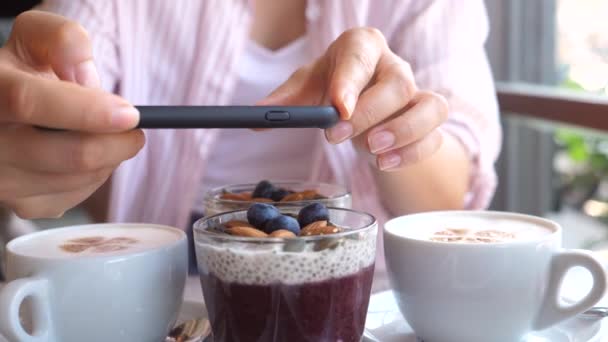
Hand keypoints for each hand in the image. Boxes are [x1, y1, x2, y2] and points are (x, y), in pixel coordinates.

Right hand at [0, 11, 142, 218]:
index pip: (28, 102)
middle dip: (116, 142)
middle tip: (135, 127)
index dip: (86, 110)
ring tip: (106, 135)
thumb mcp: (36, 39)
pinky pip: (78, 196)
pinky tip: (88, 155)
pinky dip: (96, 176)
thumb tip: (86, 78)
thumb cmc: (23, 71)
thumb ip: (64, 40)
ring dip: (109, 158)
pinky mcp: (21, 206)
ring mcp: (1, 180)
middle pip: (68, 154)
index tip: (130, 114)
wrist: (2, 109)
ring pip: (80, 179)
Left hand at [259, 27, 448, 170]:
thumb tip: (253, 117)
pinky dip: (413, 153)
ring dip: (403, 133)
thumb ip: (284, 102)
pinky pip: (434, 136)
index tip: (336, 106)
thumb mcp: (307, 89)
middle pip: (398, 82)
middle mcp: (395, 66)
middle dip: (369, 113)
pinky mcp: (428, 122)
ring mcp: (417, 93)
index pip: (360, 54)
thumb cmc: (334, 88)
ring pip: (429, 107)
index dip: (350, 80)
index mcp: (362, 47)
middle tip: (337, 137)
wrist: (364, 103)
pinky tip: (385, 164)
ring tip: (372, 152)